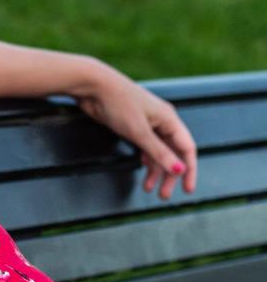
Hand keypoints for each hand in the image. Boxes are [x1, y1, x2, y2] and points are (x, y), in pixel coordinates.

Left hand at [72, 62, 196, 199]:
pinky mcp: (133, 125)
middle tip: (164, 195)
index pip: (187, 148)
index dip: (189, 170)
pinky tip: (142, 172)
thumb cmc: (118, 103)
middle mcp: (161, 121)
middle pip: (172, 152)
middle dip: (169, 175)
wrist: (93, 85)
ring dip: (155, 171)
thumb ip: (159, 153)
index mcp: (169, 119)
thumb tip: (179, 170)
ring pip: (158, 151)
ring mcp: (147, 123)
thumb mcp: (139, 132)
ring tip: (149, 189)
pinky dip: (145, 160)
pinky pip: (145, 146)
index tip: (187, 189)